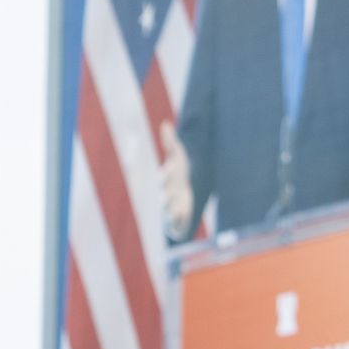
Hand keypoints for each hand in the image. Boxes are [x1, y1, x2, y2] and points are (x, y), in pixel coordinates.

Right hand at [159, 121, 193, 239]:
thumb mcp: (177, 158)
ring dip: (174, 209)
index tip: (173, 167)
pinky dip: (178, 222)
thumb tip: (165, 124)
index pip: (165, 177)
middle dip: (169, 193)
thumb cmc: (178, 176)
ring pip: (170, 211)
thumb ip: (170, 143)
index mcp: (167, 181)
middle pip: (165, 196)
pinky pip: (176, 225)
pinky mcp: (177, 221)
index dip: (168, 173)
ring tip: (180, 206)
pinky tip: (183, 218)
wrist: (182, 197)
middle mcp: (166, 196)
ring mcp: (171, 209)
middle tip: (176, 189)